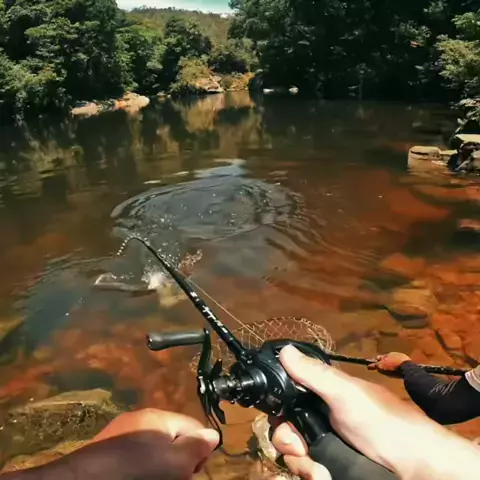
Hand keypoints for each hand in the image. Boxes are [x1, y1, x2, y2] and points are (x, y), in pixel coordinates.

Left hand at [2, 409, 218, 479]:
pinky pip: (135, 456)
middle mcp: (140, 419)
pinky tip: (138, 475)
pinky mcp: (107, 451)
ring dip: (161, 467)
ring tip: (158, 478)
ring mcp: (121, 434)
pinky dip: (141, 467)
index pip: (193, 426)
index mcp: (159, 417)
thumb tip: (213, 435)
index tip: (192, 472)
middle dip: (179, 461)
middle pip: (173, 438)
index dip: (199, 450)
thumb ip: (196, 447)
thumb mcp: (175, 463)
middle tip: (174, 479)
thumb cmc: (137, 472)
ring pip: (154, 449)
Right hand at [271, 346, 479, 479]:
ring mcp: (328, 447)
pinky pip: (308, 470)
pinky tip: (323, 476)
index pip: (288, 400)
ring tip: (319, 471)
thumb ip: (315, 374)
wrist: (417, 468)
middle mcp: (322, 420)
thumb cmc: (383, 423)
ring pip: (294, 454)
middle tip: (300, 449)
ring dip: (301, 464)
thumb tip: (285, 349)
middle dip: (288, 442)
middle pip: (286, 429)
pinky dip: (311, 474)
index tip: (281, 420)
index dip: (280, 410)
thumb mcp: (347, 394)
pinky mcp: (333, 467)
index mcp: (324, 395)